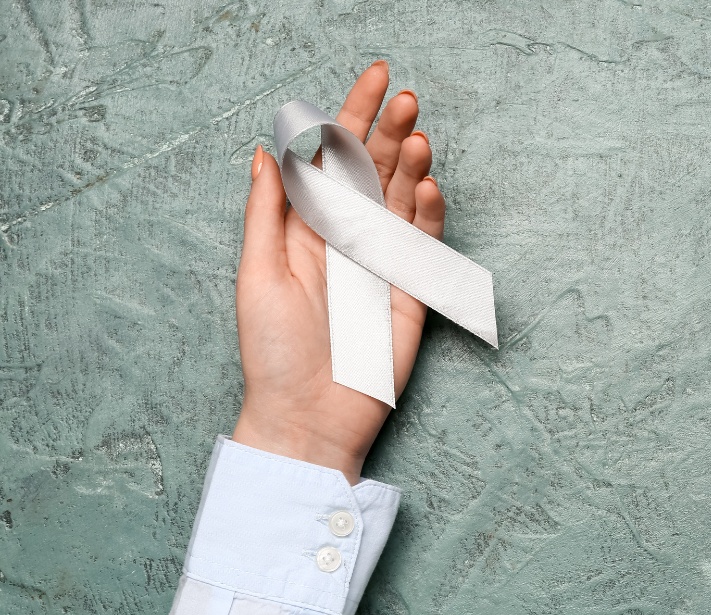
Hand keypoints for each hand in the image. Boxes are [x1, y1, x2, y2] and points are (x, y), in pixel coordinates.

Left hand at [231, 61, 443, 483]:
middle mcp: (348, 237)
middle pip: (375, 170)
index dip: (352, 114)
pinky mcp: (411, 292)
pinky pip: (423, 245)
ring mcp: (382, 262)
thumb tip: (267, 150)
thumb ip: (268, 211)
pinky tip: (426, 188)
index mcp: (307, 227)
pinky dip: (427, 215)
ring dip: (411, 165)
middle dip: (390, 130)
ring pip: (403, 200)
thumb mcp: (256, 273)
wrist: (308, 416)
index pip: (334, 158)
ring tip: (417, 136)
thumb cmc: (273, 351)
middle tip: (407, 98)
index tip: (376, 76)